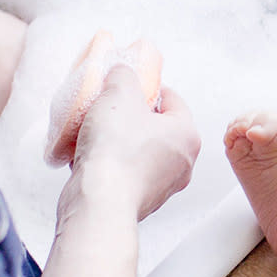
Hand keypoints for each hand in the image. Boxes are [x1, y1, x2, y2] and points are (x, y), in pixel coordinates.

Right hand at [60, 66, 198, 222]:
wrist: (99, 202)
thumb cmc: (117, 150)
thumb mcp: (119, 93)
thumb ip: (124, 75)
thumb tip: (123, 74)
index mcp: (188, 135)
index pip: (173, 100)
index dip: (149, 87)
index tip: (130, 84)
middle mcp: (182, 163)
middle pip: (156, 127)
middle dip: (130, 115)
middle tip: (109, 106)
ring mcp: (162, 187)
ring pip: (139, 151)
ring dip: (118, 139)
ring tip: (94, 130)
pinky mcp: (139, 202)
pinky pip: (124, 173)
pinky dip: (109, 163)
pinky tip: (88, 156)